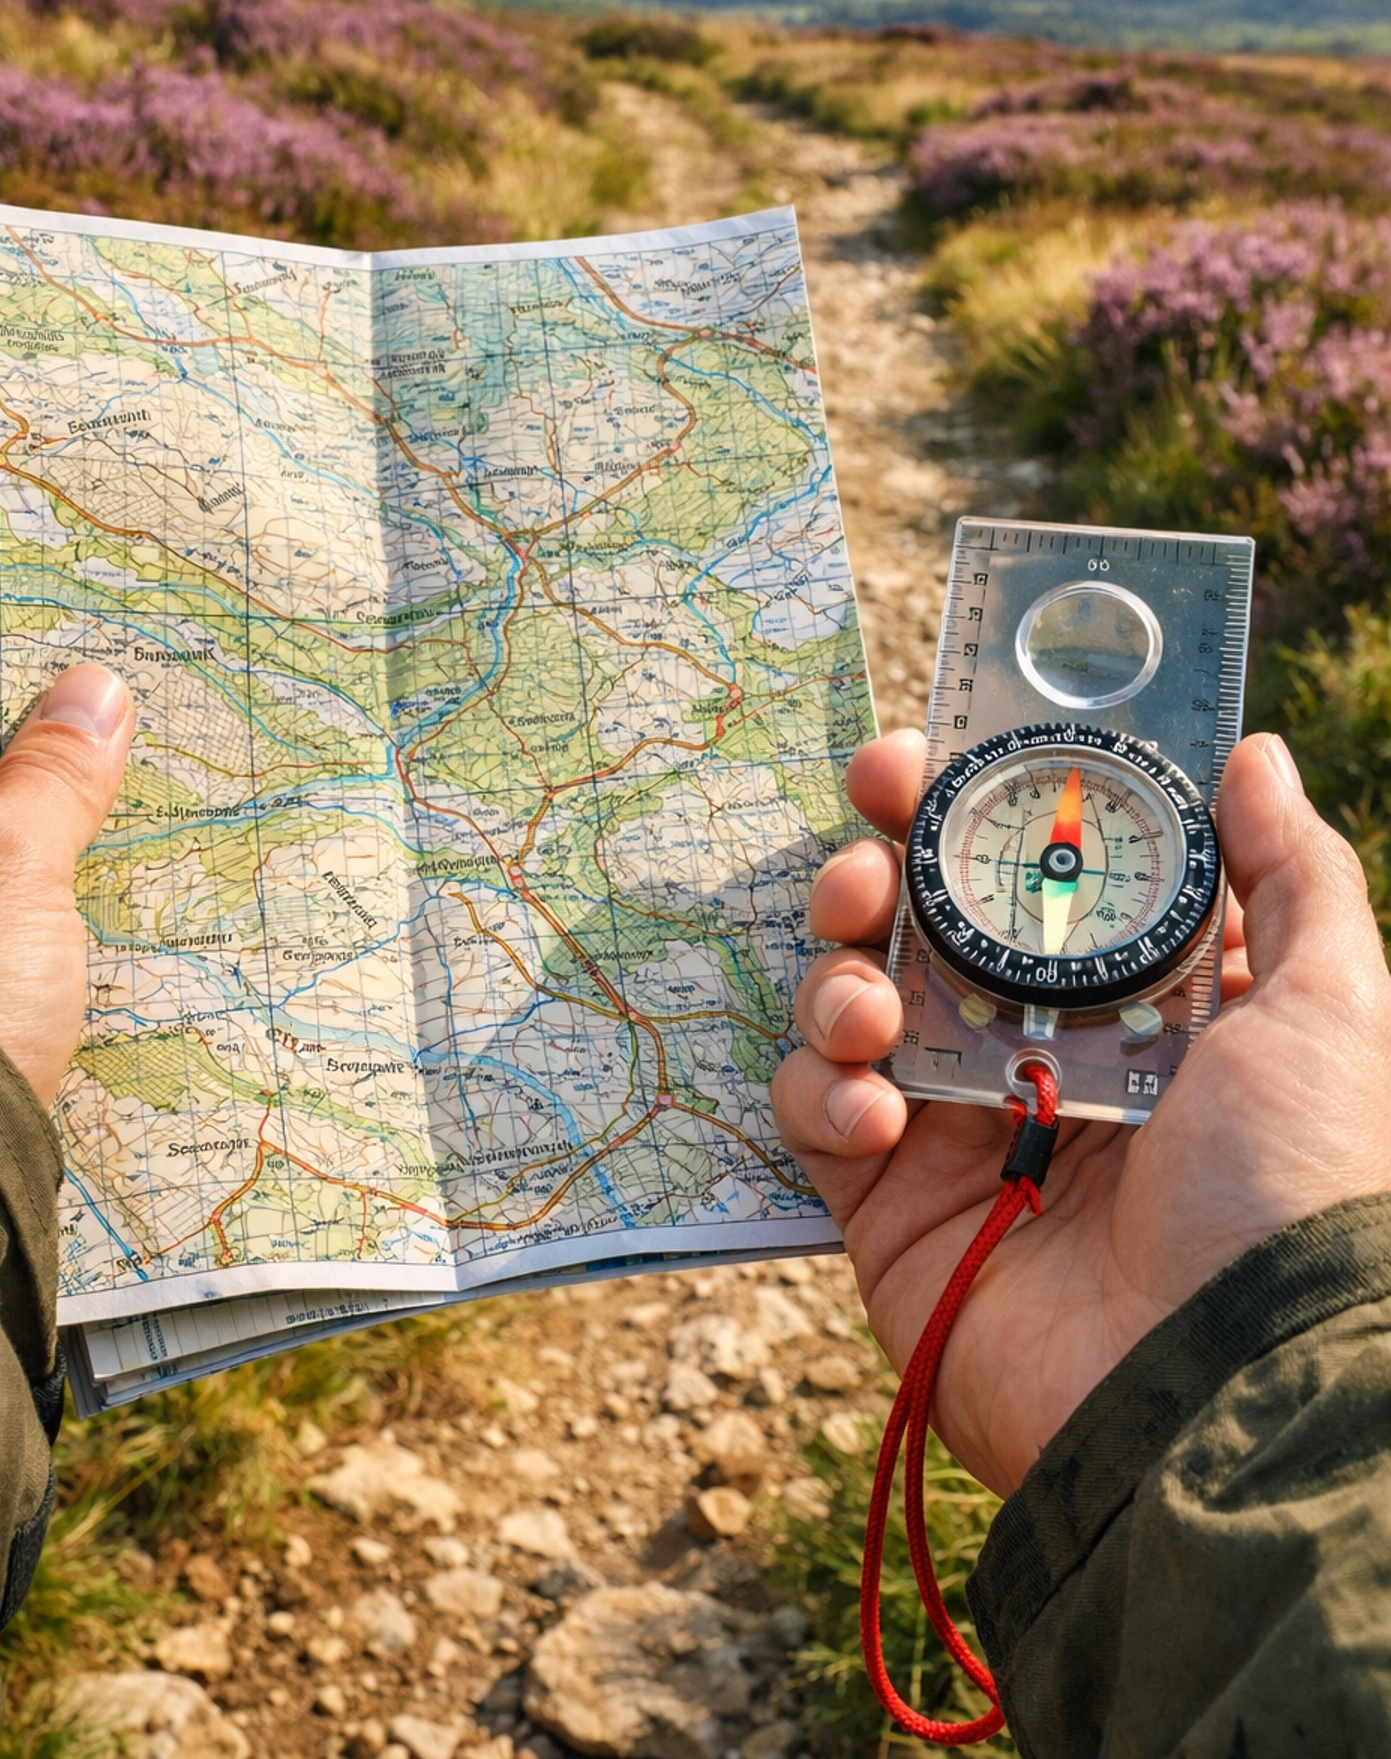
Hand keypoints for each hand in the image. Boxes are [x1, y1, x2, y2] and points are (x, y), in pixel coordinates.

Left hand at [0, 651, 133, 1105]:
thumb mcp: (10, 861)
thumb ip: (53, 770)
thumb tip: (94, 688)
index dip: (25, 656)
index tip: (111, 643)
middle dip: (66, 740)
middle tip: (164, 712)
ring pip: (4, 831)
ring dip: (77, 817)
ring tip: (175, 788)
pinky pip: (14, 898)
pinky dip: (69, 883)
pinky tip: (142, 876)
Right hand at [772, 728, 1390, 1495]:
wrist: (1221, 1387)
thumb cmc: (1287, 1189)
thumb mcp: (1326, 1013)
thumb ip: (1292, 876)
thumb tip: (1255, 753)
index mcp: (1126, 995)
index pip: (1022, 873)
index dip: (961, 807)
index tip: (916, 758)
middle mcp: (1032, 1045)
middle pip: (913, 922)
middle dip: (867, 872)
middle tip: (862, 866)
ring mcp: (955, 1125)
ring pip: (847, 1000)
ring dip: (834, 975)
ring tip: (867, 1005)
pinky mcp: (889, 1205)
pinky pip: (815, 1112)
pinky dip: (820, 1090)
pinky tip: (874, 1110)